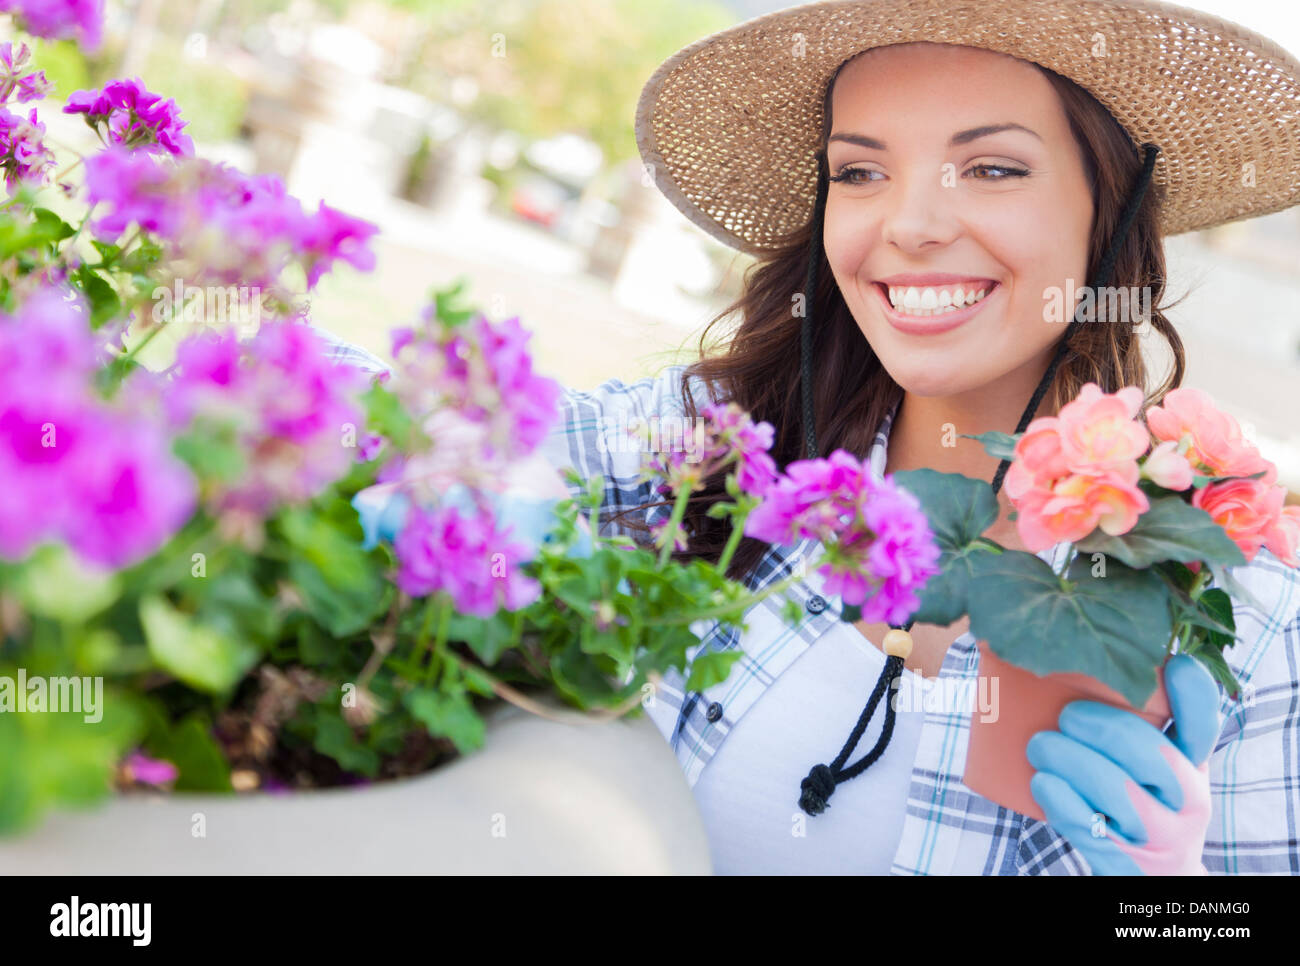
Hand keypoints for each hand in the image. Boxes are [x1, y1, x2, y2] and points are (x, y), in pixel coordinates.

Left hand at [1026, 655, 1222, 874]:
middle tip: (1066, 716)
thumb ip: (1136, 719)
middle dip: (1102, 727)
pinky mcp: (1125, 862)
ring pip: (1116, 789)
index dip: (1191, 691)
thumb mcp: (1156, 764)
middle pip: (1150, 753)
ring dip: (1069, 760)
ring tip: (1040, 747)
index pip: (1202, 723)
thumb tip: (1069, 647)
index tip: (1172, 663)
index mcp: (1193, 765)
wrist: (1151, 876)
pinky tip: (1043, 782)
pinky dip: (1061, 800)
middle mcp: (1186, 800)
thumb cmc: (1141, 799)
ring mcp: (1158, 835)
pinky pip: (1090, 827)